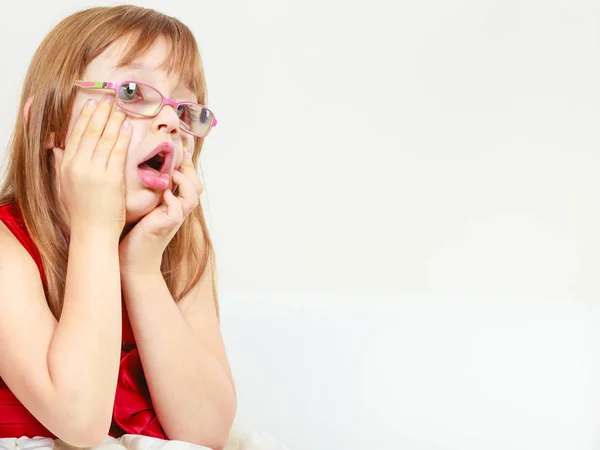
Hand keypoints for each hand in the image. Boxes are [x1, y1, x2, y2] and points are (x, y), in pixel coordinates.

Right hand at [54, 95, 130, 236]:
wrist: (93, 231)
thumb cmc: (82, 211)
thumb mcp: (65, 186)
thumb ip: (61, 165)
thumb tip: (57, 148)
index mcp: (66, 166)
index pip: (75, 135)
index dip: (84, 118)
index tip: (92, 104)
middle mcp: (78, 166)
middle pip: (89, 133)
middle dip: (100, 114)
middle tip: (109, 99)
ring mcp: (94, 172)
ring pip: (104, 139)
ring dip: (113, 121)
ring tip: (120, 109)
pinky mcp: (111, 179)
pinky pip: (117, 152)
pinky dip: (122, 137)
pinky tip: (126, 126)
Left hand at [119, 150, 203, 274]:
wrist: (131, 262)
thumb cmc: (132, 233)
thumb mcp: (142, 206)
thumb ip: (146, 189)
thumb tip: (137, 165)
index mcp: (173, 203)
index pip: (189, 179)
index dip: (186, 163)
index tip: (176, 149)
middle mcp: (177, 209)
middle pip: (197, 185)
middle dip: (189, 168)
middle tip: (176, 156)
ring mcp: (173, 218)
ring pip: (193, 196)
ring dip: (185, 182)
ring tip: (173, 173)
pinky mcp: (166, 226)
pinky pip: (178, 210)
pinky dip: (173, 200)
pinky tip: (164, 193)